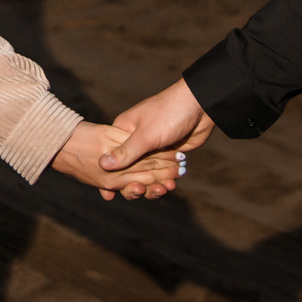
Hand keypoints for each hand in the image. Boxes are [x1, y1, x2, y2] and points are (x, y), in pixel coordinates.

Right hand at [49, 121, 182, 197]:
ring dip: (153, 185)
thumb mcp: (146, 135)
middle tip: (141, 190)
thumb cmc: (168, 113)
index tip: (109, 195)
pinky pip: (162, 173)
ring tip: (163, 188)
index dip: (110, 177)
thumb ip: (126, 152)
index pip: (112, 159)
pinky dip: (165, 180)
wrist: (200, 106)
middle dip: (135, 184)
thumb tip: (101, 165)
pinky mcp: (168, 154)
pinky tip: (171, 184)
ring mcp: (152, 149)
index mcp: (123, 132)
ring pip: (146, 174)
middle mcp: (135, 142)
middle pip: (128, 170)